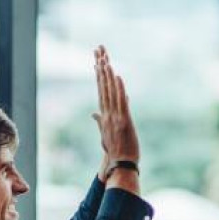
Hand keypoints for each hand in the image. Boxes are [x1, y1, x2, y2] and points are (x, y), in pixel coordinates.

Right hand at [92, 45, 140, 164]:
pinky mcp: (124, 121)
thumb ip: (99, 122)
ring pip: (110, 92)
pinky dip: (119, 89)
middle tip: (98, 53)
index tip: (97, 62)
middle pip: (103, 88)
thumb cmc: (115, 152)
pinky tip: (118, 76)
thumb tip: (94, 112)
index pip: (100, 92)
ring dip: (108, 76)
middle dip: (101, 70)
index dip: (99, 77)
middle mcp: (107, 115)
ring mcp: (115, 118)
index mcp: (104, 117)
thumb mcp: (104, 135)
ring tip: (105, 60)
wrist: (120, 166)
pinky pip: (121, 102)